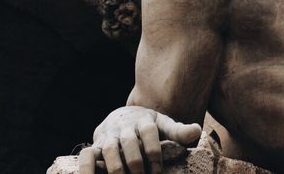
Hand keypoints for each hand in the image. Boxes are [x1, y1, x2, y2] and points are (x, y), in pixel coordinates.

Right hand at [78, 106, 200, 173]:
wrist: (123, 116)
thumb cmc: (148, 126)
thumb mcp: (164, 125)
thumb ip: (179, 130)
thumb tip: (196, 132)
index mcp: (144, 120)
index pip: (150, 132)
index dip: (154, 151)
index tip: (158, 171)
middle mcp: (124, 126)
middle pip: (129, 143)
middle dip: (136, 164)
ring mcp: (108, 135)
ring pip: (109, 150)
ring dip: (116, 169)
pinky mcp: (94, 145)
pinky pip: (86, 155)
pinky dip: (86, 169)